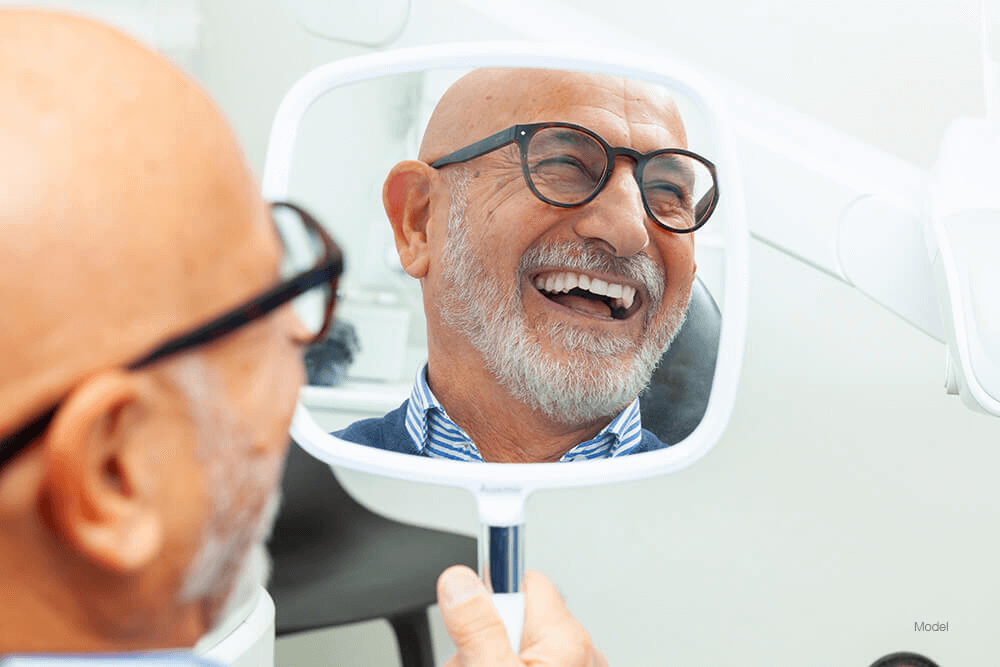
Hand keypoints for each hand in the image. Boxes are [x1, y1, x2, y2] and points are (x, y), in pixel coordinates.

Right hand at [437, 565, 607, 665]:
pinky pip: (526, 659)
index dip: (489, 594)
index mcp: (567, 638)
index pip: (523, 579)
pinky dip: (504, 664)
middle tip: (468, 663)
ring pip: (517, 642)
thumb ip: (476, 628)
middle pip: (515, 613)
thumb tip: (459, 580)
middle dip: (484, 634)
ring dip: (490, 655)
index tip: (463, 590)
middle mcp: (579, 651)